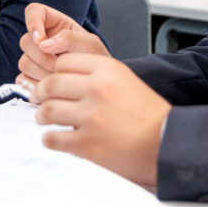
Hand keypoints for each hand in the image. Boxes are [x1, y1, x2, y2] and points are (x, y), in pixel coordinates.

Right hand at [17, 3, 109, 95]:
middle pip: (25, 41)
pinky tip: (52, 88)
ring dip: (42, 73)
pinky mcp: (31, 77)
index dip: (32, 23)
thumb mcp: (91, 44)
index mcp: (54, 23)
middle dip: (42, 56)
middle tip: (59, 66)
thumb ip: (70, 38)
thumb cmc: (96, 59)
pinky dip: (36, 86)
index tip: (40, 39)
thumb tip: (43, 44)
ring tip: (61, 77)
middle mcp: (41, 39)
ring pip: (24, 62)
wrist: (96, 84)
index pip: (33, 11)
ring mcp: (34, 59)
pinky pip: (23, 80)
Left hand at [35, 53, 169, 187]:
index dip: (54, 72)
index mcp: (108, 70)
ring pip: (46, 110)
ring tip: (45, 119)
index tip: (52, 81)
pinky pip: (52, 138)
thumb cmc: (149, 115)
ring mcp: (91, 117)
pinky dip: (49, 139)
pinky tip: (56, 138)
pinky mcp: (86, 144)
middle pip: (50, 84)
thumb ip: (98, 75)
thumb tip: (64, 78)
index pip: (64, 62)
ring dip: (41, 116)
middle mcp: (97, 89)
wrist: (168, 143)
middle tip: (39, 99)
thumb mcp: (127, 80)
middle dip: (40, 93)